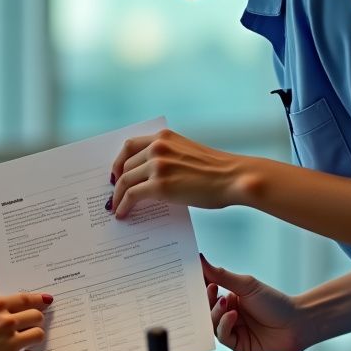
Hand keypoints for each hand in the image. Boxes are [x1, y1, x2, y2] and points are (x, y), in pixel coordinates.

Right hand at [0, 294, 50, 350]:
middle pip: (37, 316)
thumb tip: (7, 316)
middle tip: (31, 328)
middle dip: (36, 322)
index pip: (25, 298)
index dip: (38, 300)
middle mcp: (4, 320)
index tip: (46, 301)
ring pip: (38, 334)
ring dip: (33, 339)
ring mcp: (10, 340)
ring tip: (25, 345)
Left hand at [108, 130, 249, 217]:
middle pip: (125, 165)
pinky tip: (122, 213)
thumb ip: (168, 157)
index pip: (129, 145)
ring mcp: (157, 166)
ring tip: (116, 207)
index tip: (115, 174)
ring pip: (124, 181)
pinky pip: (131, 196)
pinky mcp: (159, 185)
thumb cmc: (217, 171)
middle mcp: (157, 147)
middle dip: (118, 182)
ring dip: (118, 196)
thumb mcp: (188, 153)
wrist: (235, 177)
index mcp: (164, 137)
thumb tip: (149, 177)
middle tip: (115, 195)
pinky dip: (123, 205)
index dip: (118, 161)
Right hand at [201, 255, 309, 350]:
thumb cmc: (275, 303)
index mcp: (230, 298)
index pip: (207, 291)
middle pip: (206, 309)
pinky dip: (224, 324)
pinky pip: (222, 335)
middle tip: (210, 289)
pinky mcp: (237, 344)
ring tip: (225, 302)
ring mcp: (232, 329)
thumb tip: (201, 259)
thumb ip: (222, 275)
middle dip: (205, 300)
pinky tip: (233, 316)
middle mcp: (228, 314)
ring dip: (215, 312)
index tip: (191, 277)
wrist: (297, 324)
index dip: (198, 286)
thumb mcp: (246, 285)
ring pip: (211, 322)